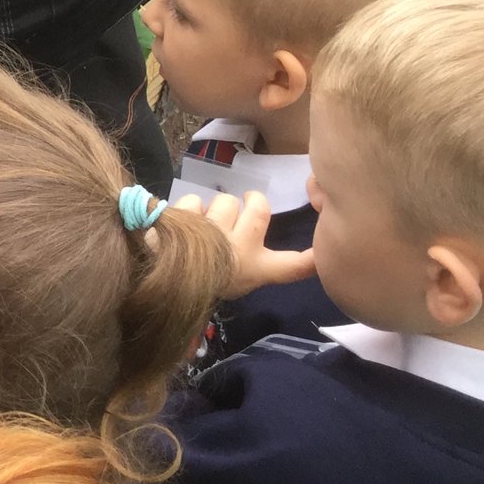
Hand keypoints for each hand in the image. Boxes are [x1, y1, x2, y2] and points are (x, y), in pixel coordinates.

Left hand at [173, 190, 316, 298]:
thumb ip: (250, 258)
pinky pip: (193, 201)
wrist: (155, 283)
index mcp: (255, 269)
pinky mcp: (187, 222)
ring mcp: (215, 234)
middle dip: (250, 200)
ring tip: (201, 229)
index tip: (328, 250)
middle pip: (260, 208)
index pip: (295, 265)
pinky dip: (185, 210)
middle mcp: (241, 250)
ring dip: (213, 210)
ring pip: (224, 201)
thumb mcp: (234, 279)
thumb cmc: (200, 282)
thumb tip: (269, 230)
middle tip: (241, 205)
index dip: (315, 257)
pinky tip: (178, 227)